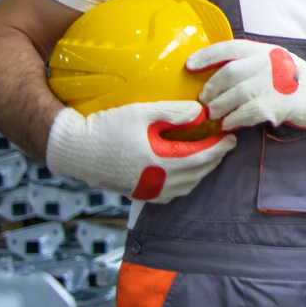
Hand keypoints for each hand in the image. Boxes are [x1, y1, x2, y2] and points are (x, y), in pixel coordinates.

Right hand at [44, 102, 235, 202]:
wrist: (74, 149)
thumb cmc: (106, 127)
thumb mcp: (142, 113)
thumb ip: (174, 112)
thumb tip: (201, 112)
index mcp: (160, 162)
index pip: (202, 157)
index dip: (219, 147)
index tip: (231, 137)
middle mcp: (157, 182)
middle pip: (197, 173)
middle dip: (214, 158)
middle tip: (224, 144)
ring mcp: (147, 191)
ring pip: (186, 186)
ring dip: (200, 171)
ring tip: (207, 154)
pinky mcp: (138, 194)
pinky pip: (170, 194)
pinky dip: (184, 182)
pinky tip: (184, 170)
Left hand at [187, 40, 305, 136]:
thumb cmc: (298, 82)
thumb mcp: (277, 63)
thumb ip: (252, 65)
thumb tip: (219, 76)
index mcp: (265, 50)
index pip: (229, 48)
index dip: (206, 56)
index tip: (189, 65)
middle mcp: (268, 63)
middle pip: (228, 74)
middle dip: (211, 89)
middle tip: (205, 101)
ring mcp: (273, 83)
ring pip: (234, 95)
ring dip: (219, 108)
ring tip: (215, 115)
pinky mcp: (278, 104)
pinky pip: (246, 113)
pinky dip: (234, 120)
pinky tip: (229, 124)